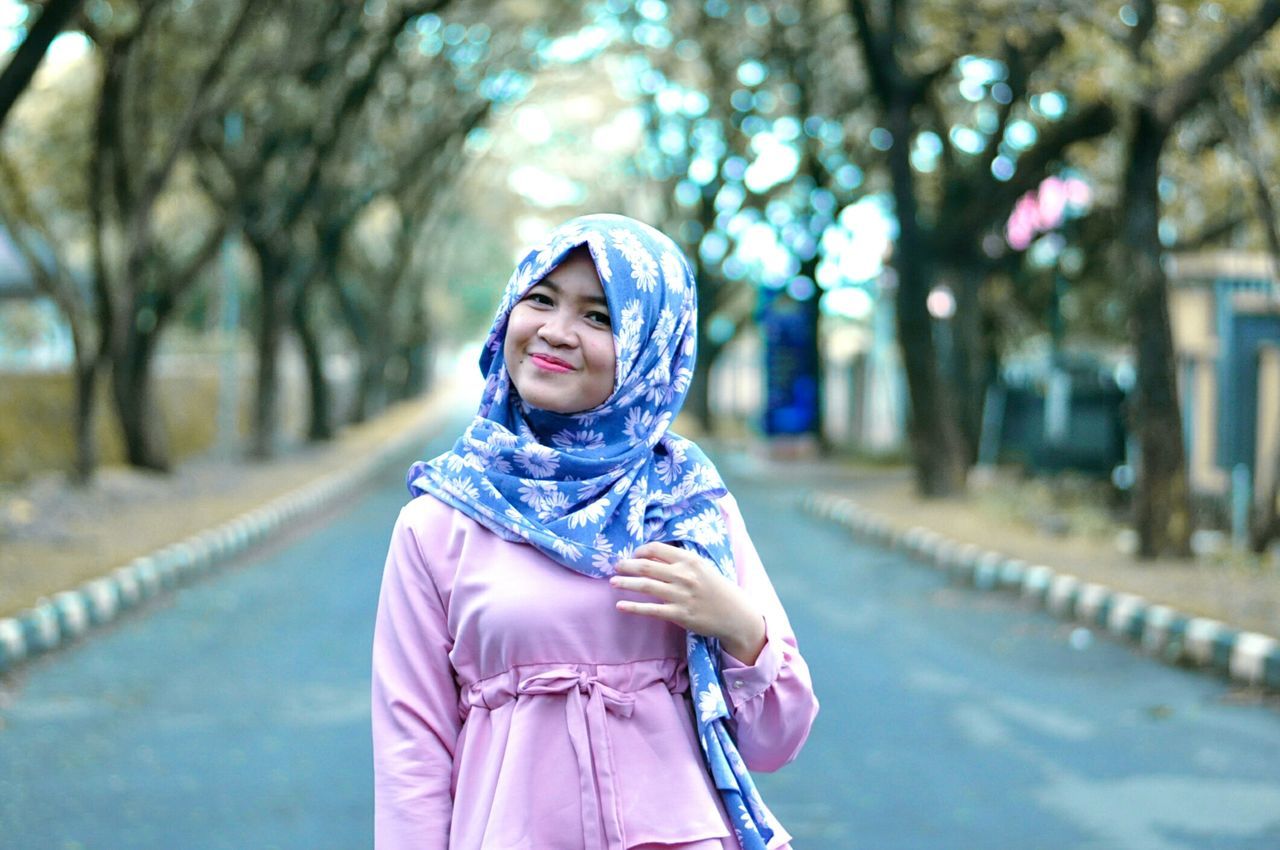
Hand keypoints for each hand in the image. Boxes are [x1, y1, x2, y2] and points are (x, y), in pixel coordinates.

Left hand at [610, 542, 766, 664]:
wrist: (734, 614)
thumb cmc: (716, 588)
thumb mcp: (702, 567)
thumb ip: (680, 560)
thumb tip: (652, 555)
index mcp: (690, 560)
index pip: (657, 549)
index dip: (641, 550)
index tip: (632, 555)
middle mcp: (684, 575)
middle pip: (647, 566)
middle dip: (627, 565)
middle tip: (615, 566)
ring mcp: (681, 595)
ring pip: (646, 586)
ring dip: (626, 583)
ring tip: (612, 582)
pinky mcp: (679, 615)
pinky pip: (651, 610)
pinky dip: (633, 607)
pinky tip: (620, 605)